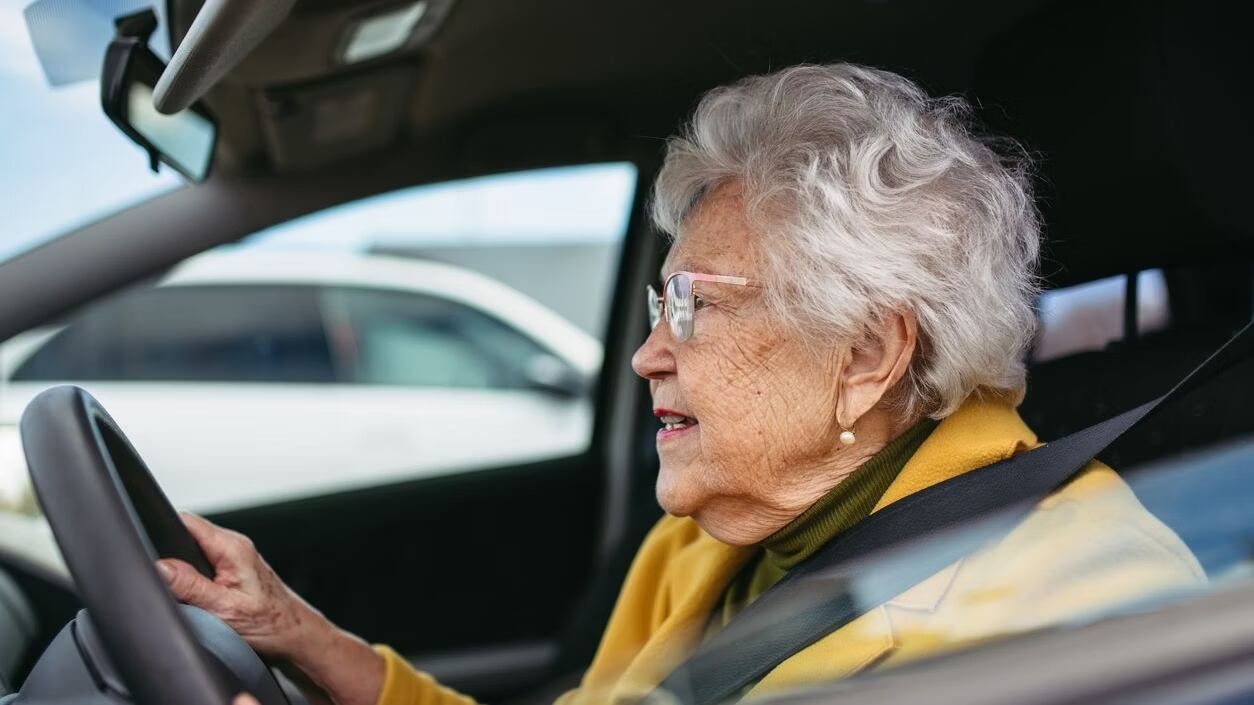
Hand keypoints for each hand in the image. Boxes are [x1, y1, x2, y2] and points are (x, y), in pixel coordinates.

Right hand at [161, 513, 385, 704]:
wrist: (295, 635)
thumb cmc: (271, 623)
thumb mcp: (223, 609)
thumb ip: (190, 587)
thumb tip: (160, 566)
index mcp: (232, 548)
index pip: (186, 521)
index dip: (161, 529)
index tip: (146, 547)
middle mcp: (234, 546)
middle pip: (187, 534)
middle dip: (168, 551)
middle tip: (161, 578)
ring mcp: (235, 557)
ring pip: (194, 549)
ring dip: (181, 565)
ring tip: (178, 588)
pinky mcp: (233, 569)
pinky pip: (204, 562)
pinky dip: (193, 575)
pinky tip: (193, 593)